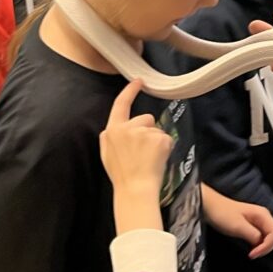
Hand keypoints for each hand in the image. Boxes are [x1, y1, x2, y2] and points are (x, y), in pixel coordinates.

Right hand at [100, 80, 172, 232]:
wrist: (135, 190)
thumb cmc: (122, 175)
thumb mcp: (106, 154)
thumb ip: (110, 137)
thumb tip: (115, 127)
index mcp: (112, 130)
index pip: (121, 105)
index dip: (129, 91)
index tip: (138, 81)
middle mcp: (126, 128)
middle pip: (146, 118)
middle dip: (148, 130)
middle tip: (143, 153)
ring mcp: (143, 133)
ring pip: (157, 129)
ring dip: (156, 140)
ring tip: (149, 159)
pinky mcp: (158, 139)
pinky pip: (166, 138)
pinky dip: (165, 148)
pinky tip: (157, 160)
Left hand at [201, 185, 272, 257]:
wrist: (210, 206)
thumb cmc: (222, 213)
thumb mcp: (238, 226)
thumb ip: (253, 235)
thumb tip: (260, 243)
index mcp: (262, 214)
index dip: (266, 246)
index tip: (254, 254)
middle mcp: (263, 216)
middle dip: (267, 247)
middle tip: (253, 255)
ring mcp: (258, 220)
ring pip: (269, 236)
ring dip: (263, 247)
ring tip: (252, 253)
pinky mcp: (252, 224)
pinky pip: (262, 236)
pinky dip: (259, 244)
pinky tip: (251, 248)